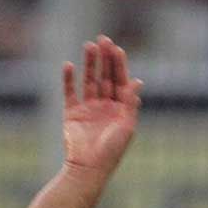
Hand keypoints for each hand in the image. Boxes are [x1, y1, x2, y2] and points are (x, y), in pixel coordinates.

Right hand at [62, 35, 141, 175]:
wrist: (88, 168)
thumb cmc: (111, 151)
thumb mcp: (126, 126)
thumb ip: (130, 103)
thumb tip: (137, 80)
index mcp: (121, 109)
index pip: (121, 81)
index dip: (119, 64)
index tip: (116, 48)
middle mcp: (106, 106)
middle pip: (106, 77)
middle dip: (105, 59)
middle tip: (103, 39)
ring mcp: (88, 109)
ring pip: (89, 81)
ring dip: (89, 64)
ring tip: (89, 46)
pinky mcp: (72, 114)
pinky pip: (70, 93)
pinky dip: (69, 80)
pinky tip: (69, 65)